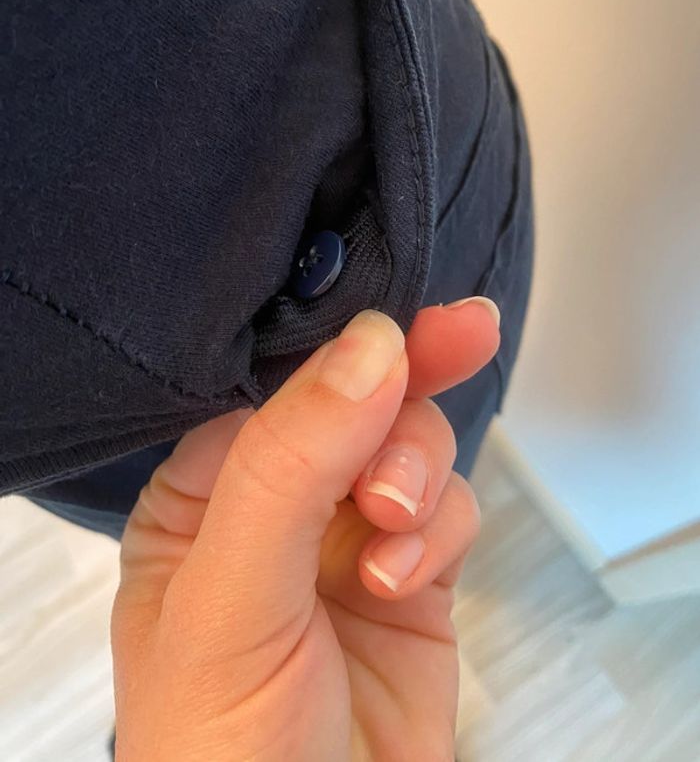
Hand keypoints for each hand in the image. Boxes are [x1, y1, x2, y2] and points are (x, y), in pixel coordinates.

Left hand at [111, 298, 499, 760]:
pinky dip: (443, 528)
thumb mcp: (231, 597)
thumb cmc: (220, 751)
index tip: (407, 324)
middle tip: (460, 340)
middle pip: (355, 403)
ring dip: (418, 469)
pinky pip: (447, 507)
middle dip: (400, 393)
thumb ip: (289, 465)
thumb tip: (369, 349)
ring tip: (395, 524)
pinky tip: (406, 576)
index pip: (274, 390)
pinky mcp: (412, 575)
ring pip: (409, 446)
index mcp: (202, 496)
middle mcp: (275, 508)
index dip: (339, 352)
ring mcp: (346, 540)